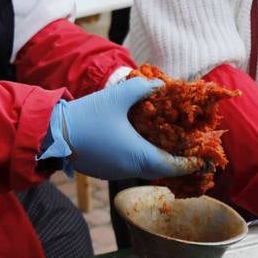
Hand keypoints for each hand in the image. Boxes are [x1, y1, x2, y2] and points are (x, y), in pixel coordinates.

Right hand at [41, 78, 202, 179]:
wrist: (51, 134)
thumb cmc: (86, 118)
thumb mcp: (116, 98)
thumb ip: (142, 89)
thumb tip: (160, 85)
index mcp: (139, 156)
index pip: (174, 166)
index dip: (192, 162)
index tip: (206, 157)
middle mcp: (130, 170)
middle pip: (162, 169)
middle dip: (179, 160)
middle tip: (191, 147)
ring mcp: (116, 173)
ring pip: (146, 168)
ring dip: (159, 158)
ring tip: (170, 143)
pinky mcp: (105, 170)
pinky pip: (131, 166)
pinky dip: (143, 158)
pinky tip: (142, 143)